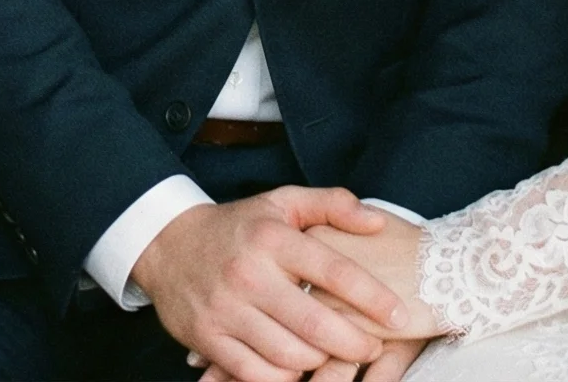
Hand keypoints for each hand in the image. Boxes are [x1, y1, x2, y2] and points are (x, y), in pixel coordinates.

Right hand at [197, 215, 443, 381]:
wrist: (167, 244)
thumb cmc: (239, 227)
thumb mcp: (282, 203)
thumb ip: (333, 205)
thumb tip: (378, 222)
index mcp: (272, 238)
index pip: (335, 271)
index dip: (374, 297)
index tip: (400, 315)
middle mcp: (248, 274)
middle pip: (315, 325)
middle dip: (355, 344)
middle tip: (373, 347)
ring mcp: (225, 309)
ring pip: (289, 355)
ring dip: (320, 363)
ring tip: (335, 355)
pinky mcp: (207, 338)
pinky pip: (256, 374)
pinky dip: (284, 377)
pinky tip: (297, 365)